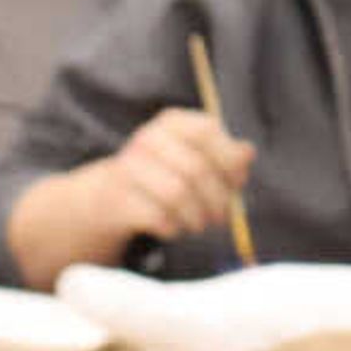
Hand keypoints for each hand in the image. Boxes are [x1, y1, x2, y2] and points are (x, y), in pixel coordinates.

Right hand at [10, 110, 254, 285]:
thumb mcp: (193, 157)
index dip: (228, 160)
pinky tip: (174, 228)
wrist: (104, 200)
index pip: (207, 132)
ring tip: (200, 224)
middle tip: (221, 216)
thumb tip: (247, 153)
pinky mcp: (117, 200)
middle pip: (195, 170)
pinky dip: (173, 228)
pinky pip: (158, 217)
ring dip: (197, 217)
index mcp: (171, 122)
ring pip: (177, 195)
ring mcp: (128, 169)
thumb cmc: (162, 177)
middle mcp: (147, 139)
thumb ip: (224, 155)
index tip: (236, 181)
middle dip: (216, 199)